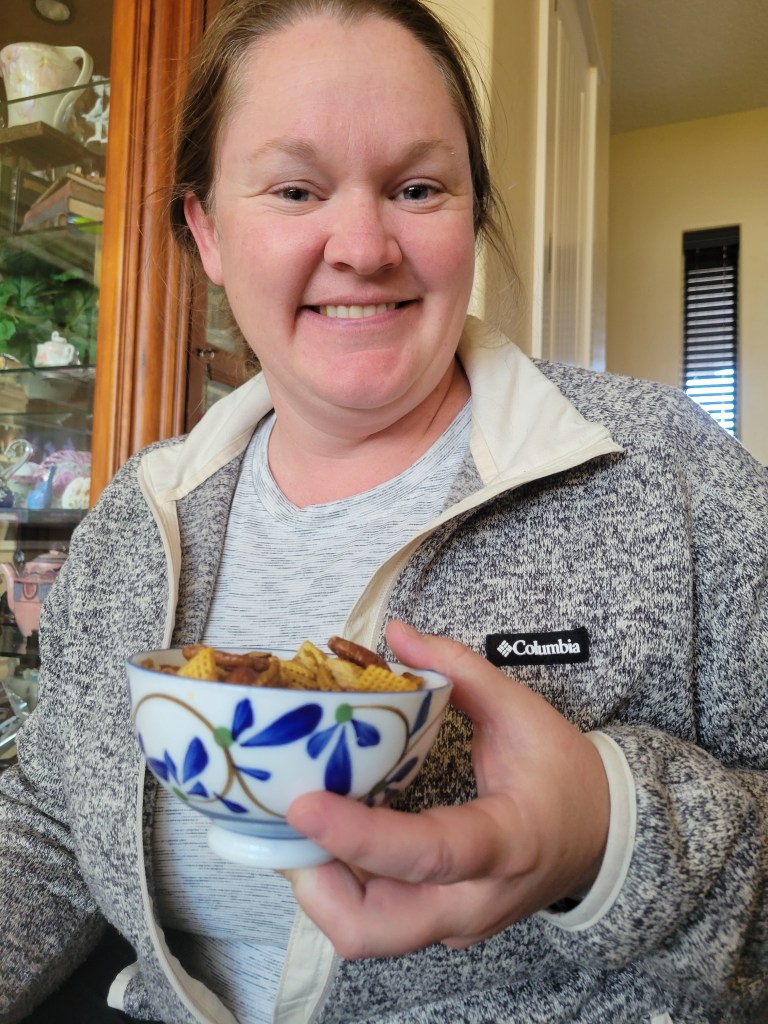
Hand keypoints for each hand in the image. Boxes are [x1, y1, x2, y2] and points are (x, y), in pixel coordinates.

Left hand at [284, 621, 608, 957]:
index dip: (360, 836)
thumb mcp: (522, 711)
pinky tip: (331, 837)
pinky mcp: (442, 929)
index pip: (427, 853)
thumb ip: (460, 668)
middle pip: (376, 929)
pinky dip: (341, 886)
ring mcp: (457, 925)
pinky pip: (377, 924)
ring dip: (320, 886)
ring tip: (302, 823)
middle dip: (316, 883)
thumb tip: (397, 633)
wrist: (604, 834)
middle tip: (290, 823)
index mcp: (505, 844)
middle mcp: (475, 902)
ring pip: (367, 935)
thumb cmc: (564, 775)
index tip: (303, 806)